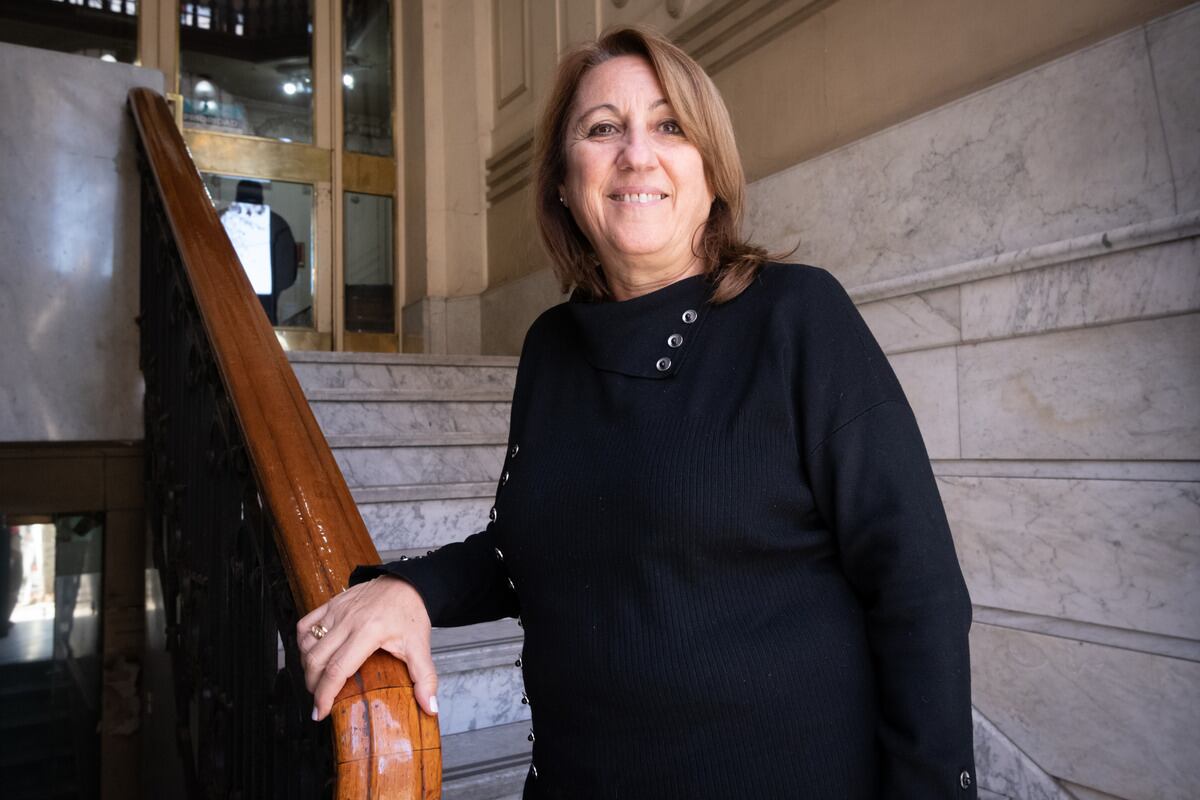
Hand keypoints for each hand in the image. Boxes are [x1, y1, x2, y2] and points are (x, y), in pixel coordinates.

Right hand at [297, 575, 437, 720]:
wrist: (407, 584)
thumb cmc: (411, 614)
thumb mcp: (421, 647)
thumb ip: (425, 679)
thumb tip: (430, 708)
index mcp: (369, 632)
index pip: (337, 670)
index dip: (324, 695)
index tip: (321, 712)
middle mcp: (348, 621)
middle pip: (316, 660)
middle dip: (313, 686)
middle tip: (319, 701)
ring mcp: (337, 611)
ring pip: (307, 644)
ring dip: (307, 667)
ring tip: (316, 681)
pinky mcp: (331, 604)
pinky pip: (305, 625)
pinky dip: (302, 643)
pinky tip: (311, 655)